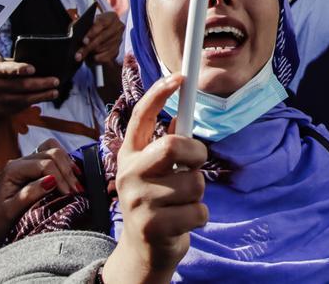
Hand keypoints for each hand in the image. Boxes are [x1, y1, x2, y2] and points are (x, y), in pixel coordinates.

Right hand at [0, 57, 60, 127]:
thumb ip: (2, 63)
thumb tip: (22, 60)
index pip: (6, 70)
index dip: (20, 69)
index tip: (33, 68)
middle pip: (20, 87)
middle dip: (40, 84)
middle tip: (55, 81)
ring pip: (23, 99)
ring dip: (41, 96)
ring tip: (54, 92)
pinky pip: (19, 107)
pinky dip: (32, 103)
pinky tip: (42, 98)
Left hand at [0, 138, 80, 258]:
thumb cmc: (0, 221)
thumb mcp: (11, 211)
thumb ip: (29, 195)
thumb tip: (51, 180)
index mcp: (13, 169)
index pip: (44, 164)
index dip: (60, 177)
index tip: (69, 194)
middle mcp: (20, 161)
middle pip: (52, 152)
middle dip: (67, 171)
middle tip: (76, 191)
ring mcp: (29, 162)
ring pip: (54, 149)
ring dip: (68, 165)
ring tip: (76, 183)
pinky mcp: (36, 167)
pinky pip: (54, 155)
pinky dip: (66, 163)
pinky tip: (73, 176)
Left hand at [77, 13, 124, 65]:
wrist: (100, 34)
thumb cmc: (92, 27)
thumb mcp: (86, 22)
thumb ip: (79, 24)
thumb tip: (72, 30)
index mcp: (111, 17)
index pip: (102, 23)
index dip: (92, 32)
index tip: (84, 41)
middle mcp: (118, 27)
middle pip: (102, 38)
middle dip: (89, 47)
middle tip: (78, 54)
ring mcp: (118, 40)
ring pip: (103, 48)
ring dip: (91, 53)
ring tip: (81, 55)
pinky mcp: (117, 50)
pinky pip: (106, 57)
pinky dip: (97, 58)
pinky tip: (91, 57)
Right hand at [103, 75, 207, 282]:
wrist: (144, 252)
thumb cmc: (157, 205)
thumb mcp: (156, 174)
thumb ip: (166, 147)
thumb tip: (180, 118)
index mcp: (129, 155)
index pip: (141, 116)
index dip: (160, 93)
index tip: (180, 77)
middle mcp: (128, 174)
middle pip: (173, 145)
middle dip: (197, 154)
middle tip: (196, 165)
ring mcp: (138, 201)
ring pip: (194, 182)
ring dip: (198, 194)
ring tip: (182, 203)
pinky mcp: (153, 226)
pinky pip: (199, 210)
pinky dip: (200, 216)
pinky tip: (183, 222)